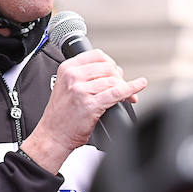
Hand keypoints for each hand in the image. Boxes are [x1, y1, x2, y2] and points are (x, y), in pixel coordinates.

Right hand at [20, 49, 146, 172]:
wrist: (53, 135)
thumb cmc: (61, 115)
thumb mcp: (66, 86)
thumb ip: (84, 76)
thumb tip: (113, 73)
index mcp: (67, 68)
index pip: (97, 55)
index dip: (111, 64)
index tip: (115, 74)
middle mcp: (72, 76)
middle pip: (108, 67)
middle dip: (119, 77)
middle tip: (122, 88)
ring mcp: (80, 90)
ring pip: (113, 81)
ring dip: (125, 88)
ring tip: (128, 96)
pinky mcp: (90, 105)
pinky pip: (117, 93)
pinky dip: (131, 88)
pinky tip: (139, 85)